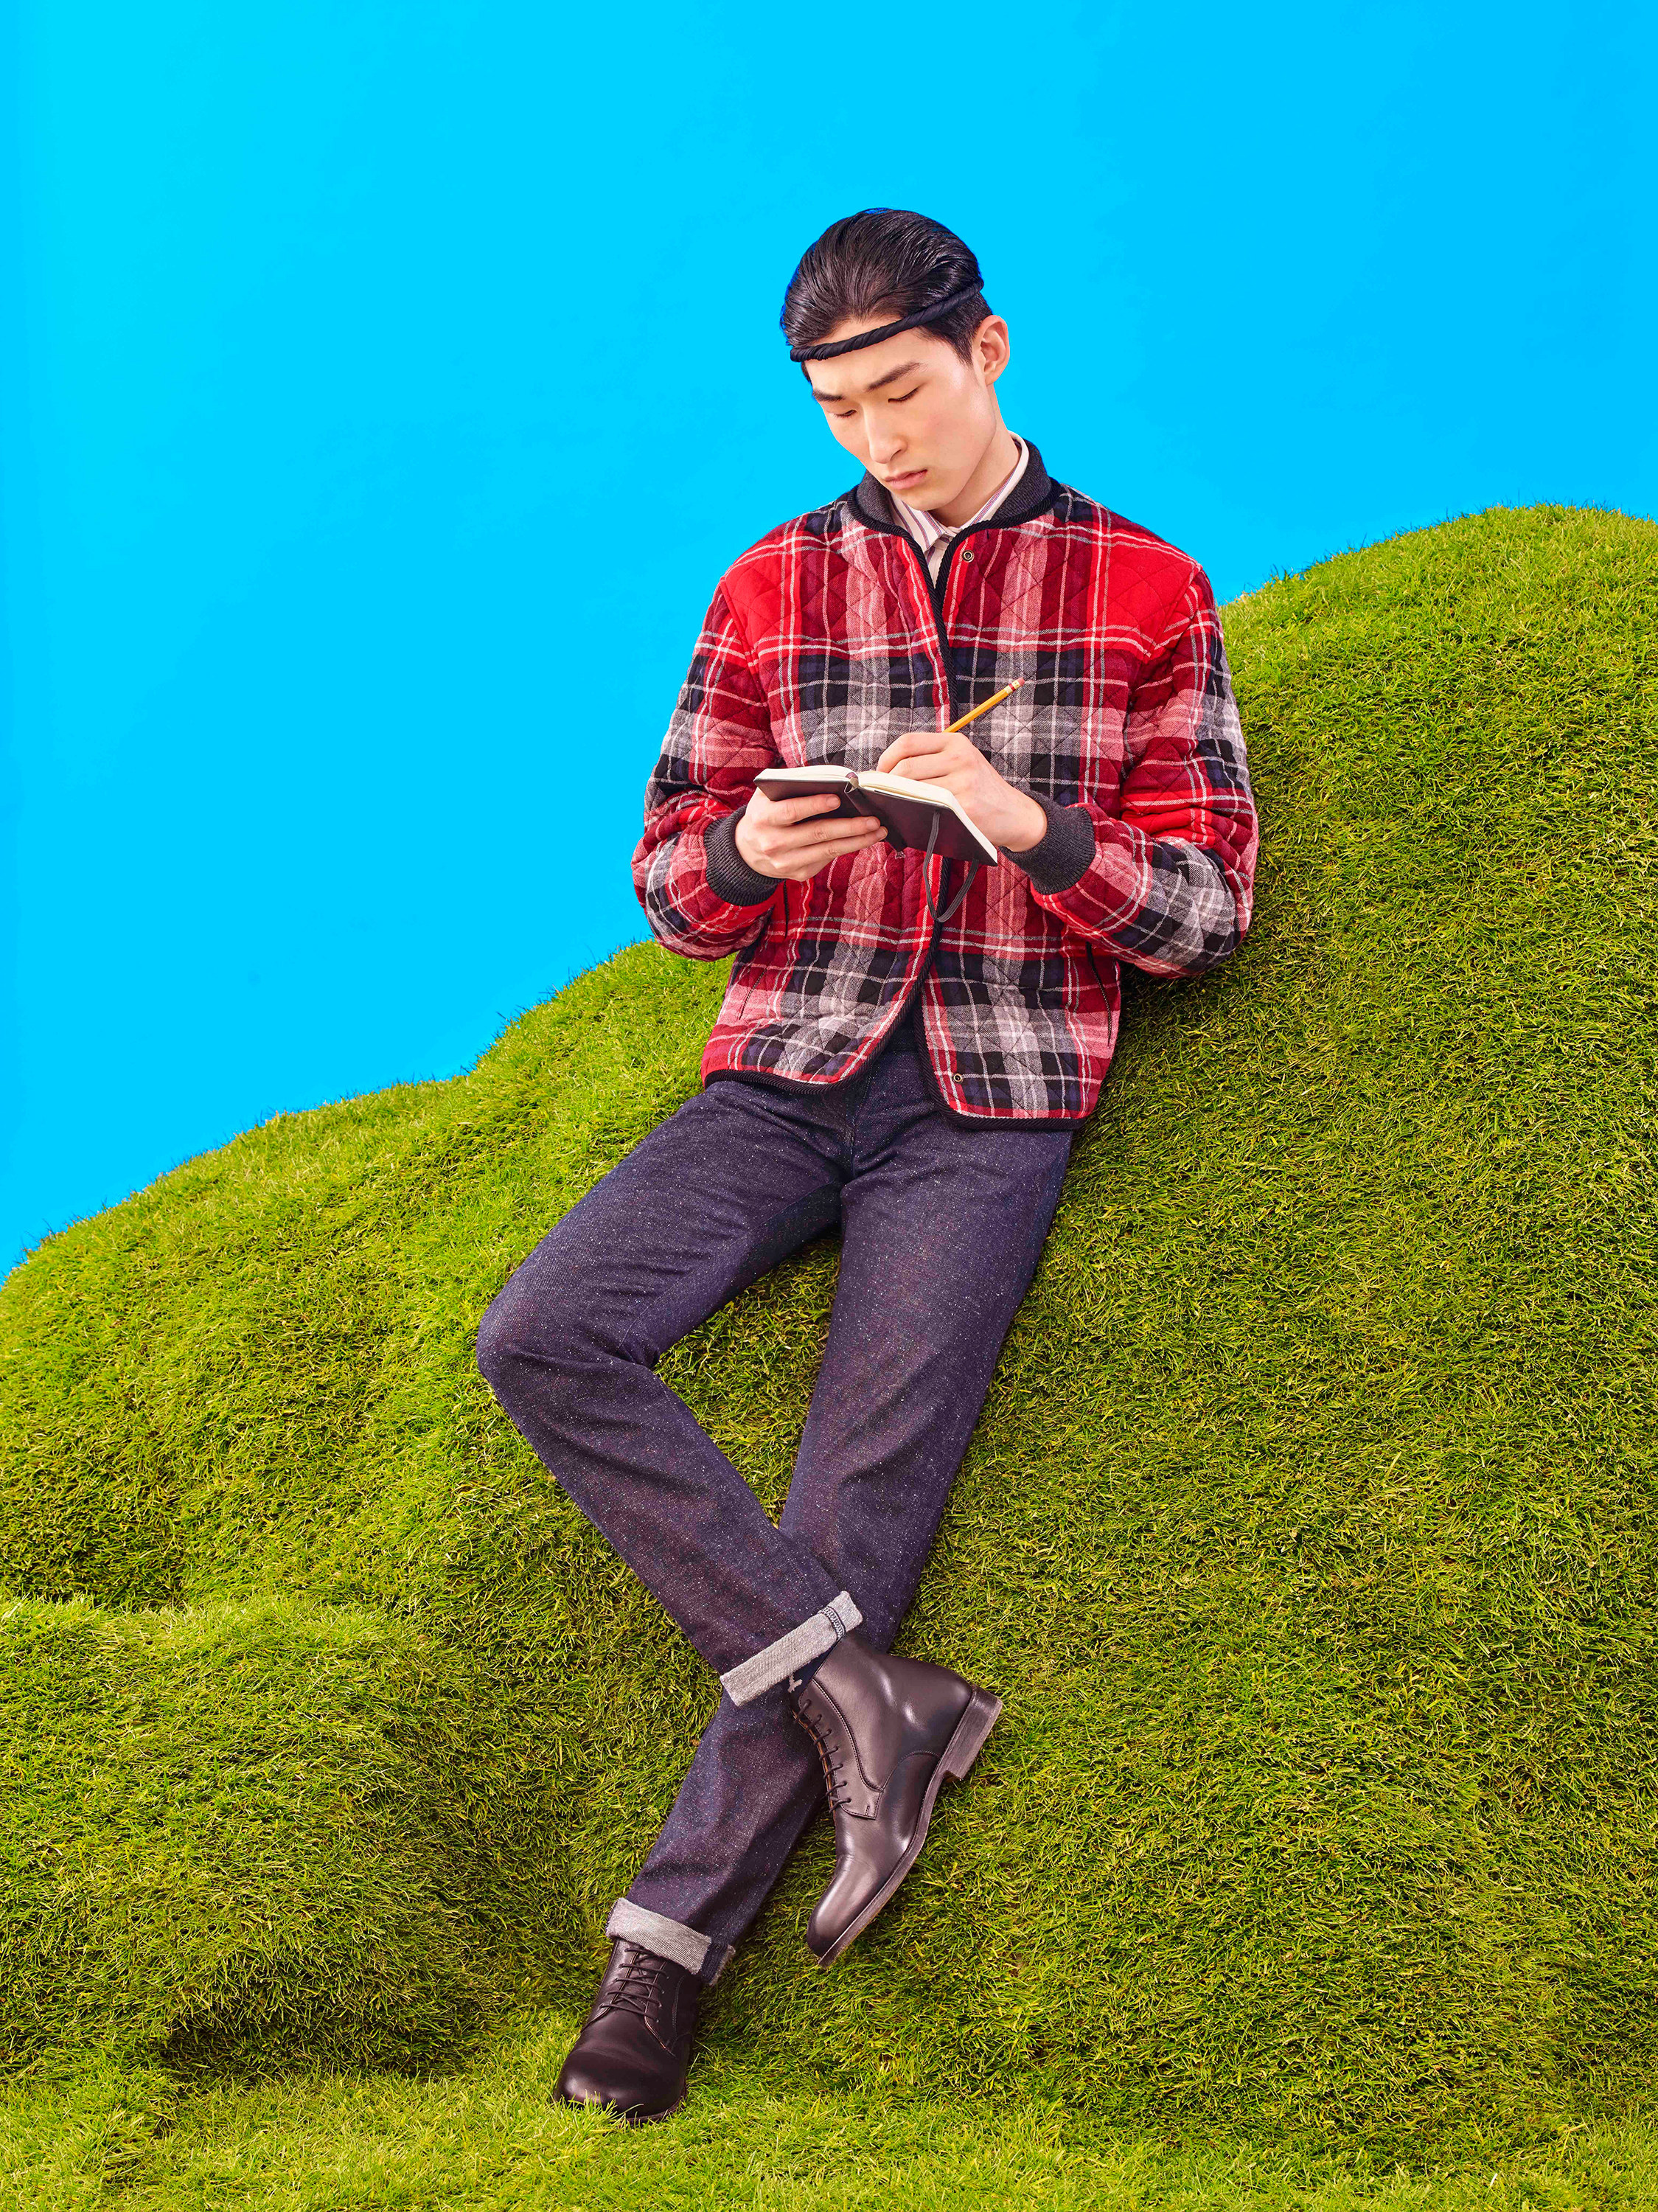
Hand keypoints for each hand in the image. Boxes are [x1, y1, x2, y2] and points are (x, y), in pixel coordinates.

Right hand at [733, 785, 887, 881]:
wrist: (747, 851)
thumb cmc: (765, 814)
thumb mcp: (767, 797)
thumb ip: (792, 786)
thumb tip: (832, 780)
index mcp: (764, 818)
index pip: (792, 811)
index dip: (815, 805)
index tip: (838, 798)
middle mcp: (774, 843)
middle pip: (817, 833)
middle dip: (849, 826)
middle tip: (873, 819)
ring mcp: (786, 862)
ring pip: (828, 850)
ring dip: (857, 840)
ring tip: (878, 830)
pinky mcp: (798, 874)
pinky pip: (828, 859)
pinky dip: (848, 848)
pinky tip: (864, 839)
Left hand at [873, 729, 1046, 852]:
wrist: (1014, 814)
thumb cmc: (980, 790)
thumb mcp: (962, 762)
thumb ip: (931, 760)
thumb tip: (885, 773)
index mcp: (955, 742)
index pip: (907, 742)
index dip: (885, 759)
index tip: (879, 774)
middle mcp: (960, 757)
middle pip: (905, 767)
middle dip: (886, 784)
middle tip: (880, 796)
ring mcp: (963, 782)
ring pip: (912, 789)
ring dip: (895, 800)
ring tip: (892, 806)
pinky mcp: (965, 806)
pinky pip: (926, 808)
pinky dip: (912, 814)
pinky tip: (909, 817)